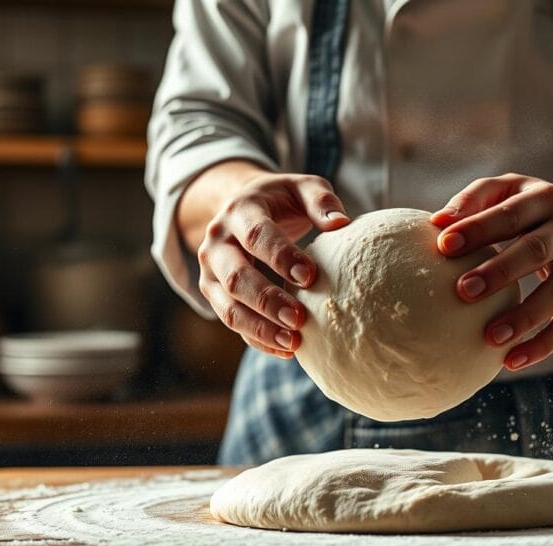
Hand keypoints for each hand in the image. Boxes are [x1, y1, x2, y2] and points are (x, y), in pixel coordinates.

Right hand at [197, 172, 349, 358]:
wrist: (242, 205)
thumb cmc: (281, 200)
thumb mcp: (300, 187)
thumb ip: (321, 200)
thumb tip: (341, 223)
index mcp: (240, 211)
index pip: (257, 236)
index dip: (281, 257)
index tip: (310, 277)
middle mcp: (217, 242)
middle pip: (235, 277)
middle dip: (266, 301)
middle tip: (299, 319)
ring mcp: (211, 272)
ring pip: (228, 308)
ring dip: (260, 328)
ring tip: (293, 343)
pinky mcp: (214, 294)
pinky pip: (232, 322)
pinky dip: (257, 339)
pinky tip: (287, 351)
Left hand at [430, 173, 552, 370]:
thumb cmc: (541, 208)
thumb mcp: (515, 189)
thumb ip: (476, 198)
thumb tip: (436, 221)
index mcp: (544, 200)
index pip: (510, 214)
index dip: (478, 228)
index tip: (443, 245)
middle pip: (535, 251)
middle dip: (499, 271)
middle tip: (463, 291)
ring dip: (524, 317)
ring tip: (490, 337)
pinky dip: (542, 345)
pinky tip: (512, 360)